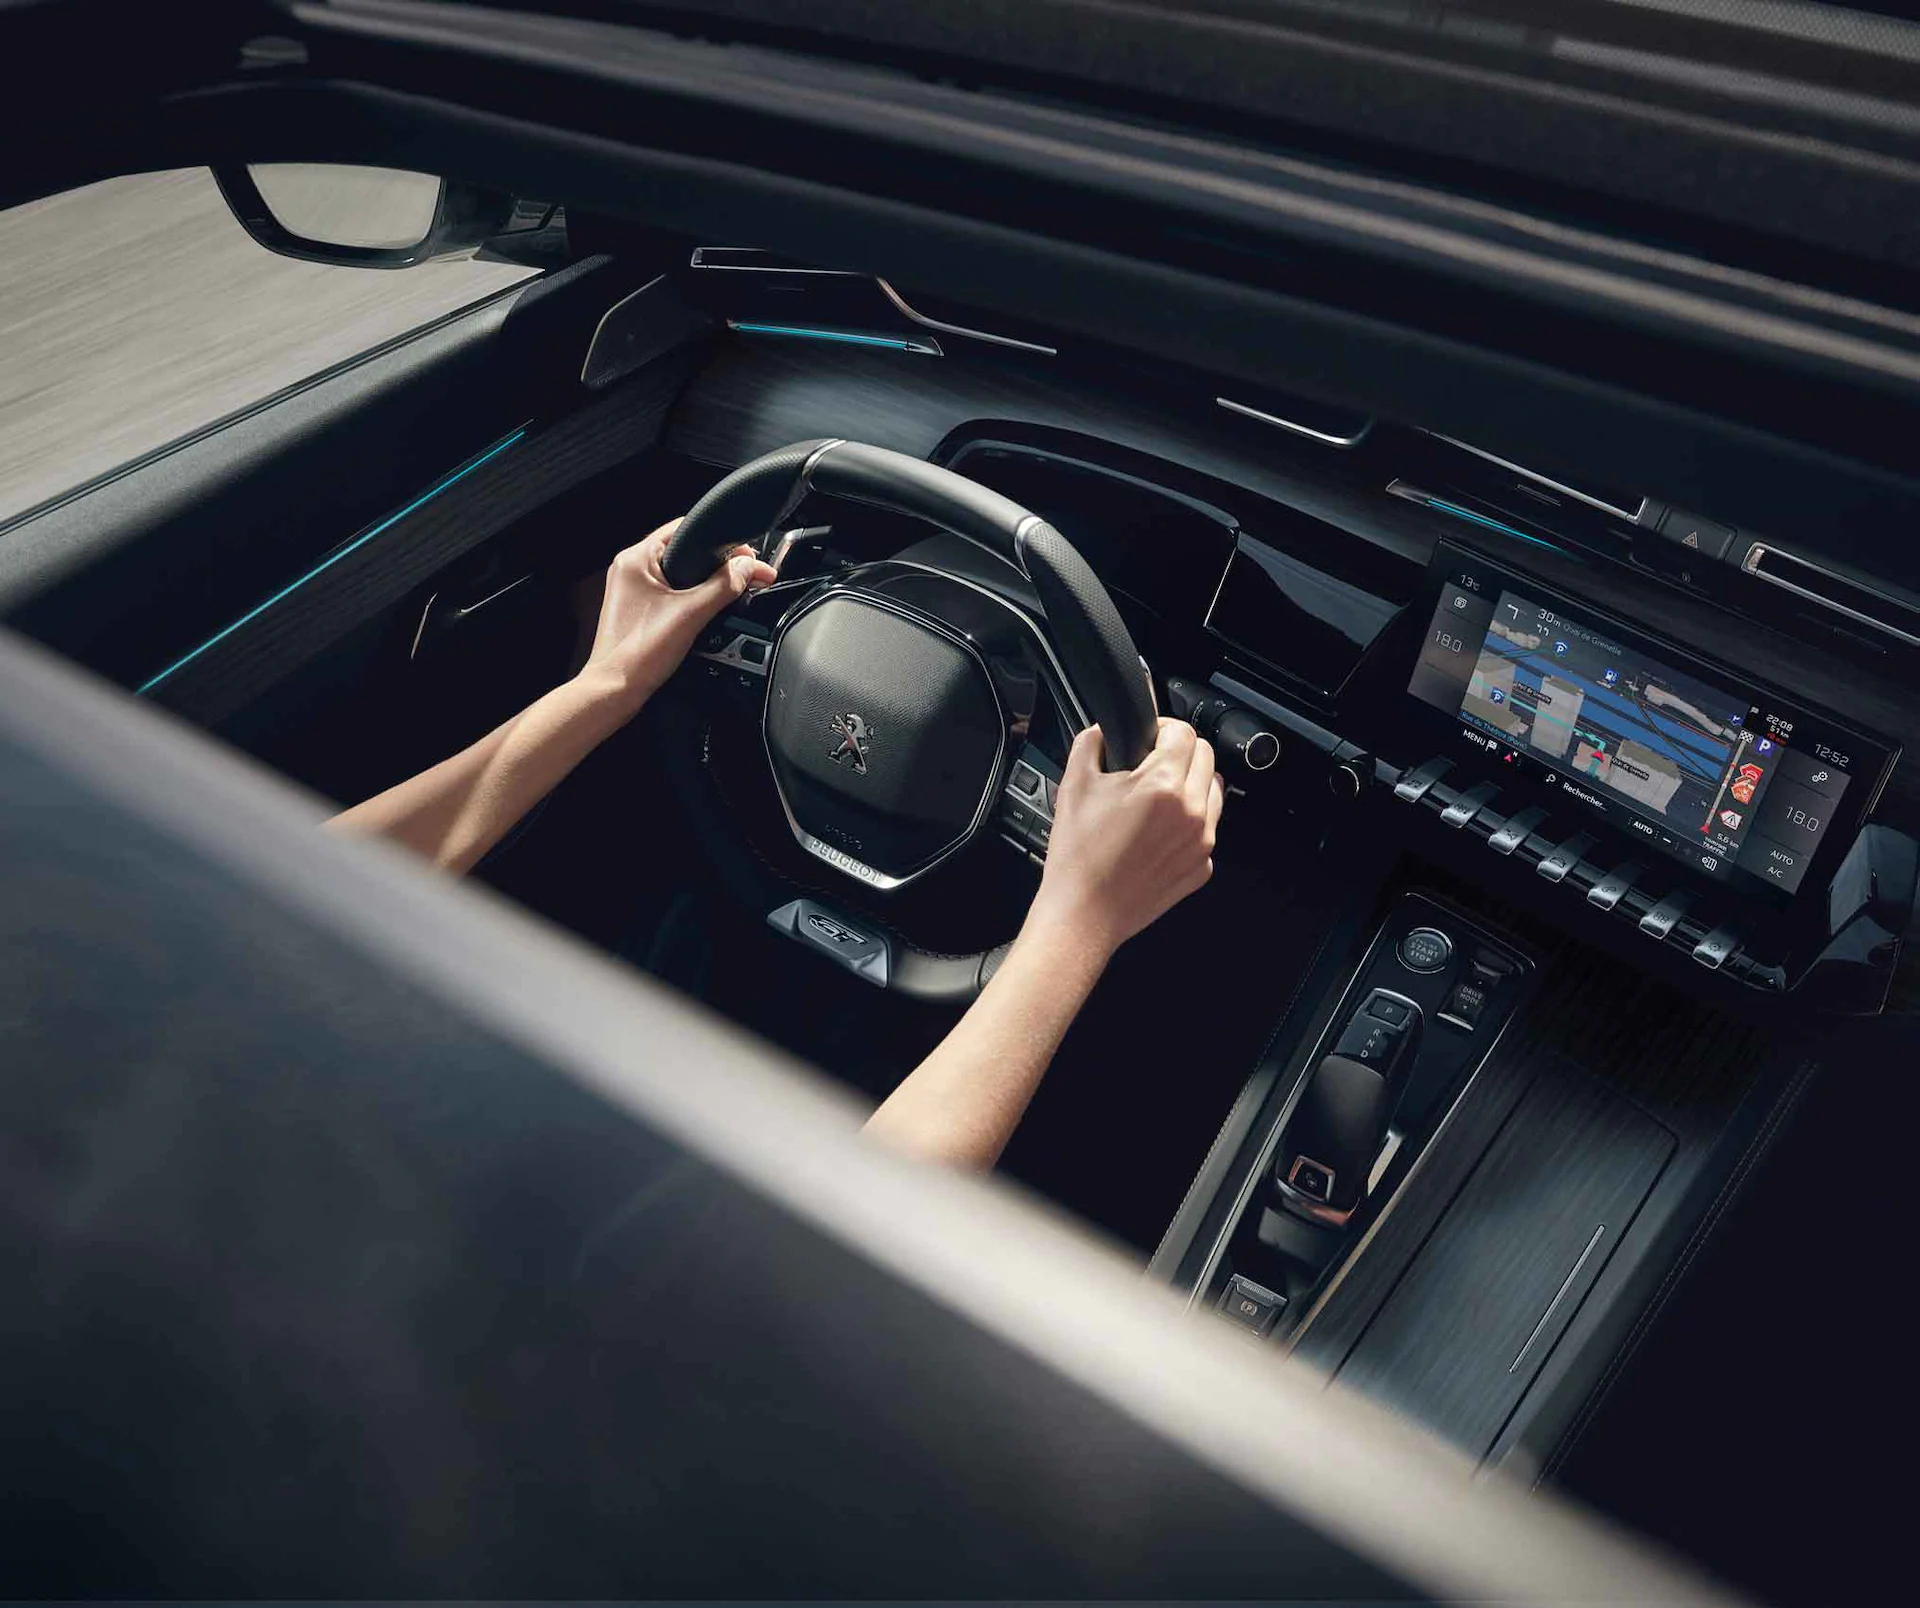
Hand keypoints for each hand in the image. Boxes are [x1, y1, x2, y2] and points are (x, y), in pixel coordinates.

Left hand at [578, 518, 777, 714]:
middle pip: (686, 551)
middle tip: (746, 576)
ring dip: (707, 581)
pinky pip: (672, 592)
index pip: (686, 529)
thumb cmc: (637, 654)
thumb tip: (749, 567)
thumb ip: (724, 586)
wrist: (615, 690)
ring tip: (731, 591)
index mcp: (636, 558)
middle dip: (719, 563)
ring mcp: (633, 589)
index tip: (747, 556)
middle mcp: (631, 569)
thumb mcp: (691, 614)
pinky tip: (708, 609)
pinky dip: (693, 597)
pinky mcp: (639, 609)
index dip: (722, 541)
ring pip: (680, 573)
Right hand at [1028, 717, 1224, 956]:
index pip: (1185, 733)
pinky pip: (1207, 829)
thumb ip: (1091, 742)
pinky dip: (1190, 823)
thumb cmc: (1078, 857)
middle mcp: (1190, 812)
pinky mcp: (1202, 867)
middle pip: (1206, 757)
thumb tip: (1104, 730)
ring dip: (1192, 784)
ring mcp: (1201, 842)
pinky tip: (1159, 832)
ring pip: (1214, 792)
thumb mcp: (1073, 784)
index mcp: (1162, 786)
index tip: (1152, 737)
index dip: (1164, 728)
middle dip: (1181, 753)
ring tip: (1159, 797)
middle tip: (1153, 764)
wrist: (1084, 912)